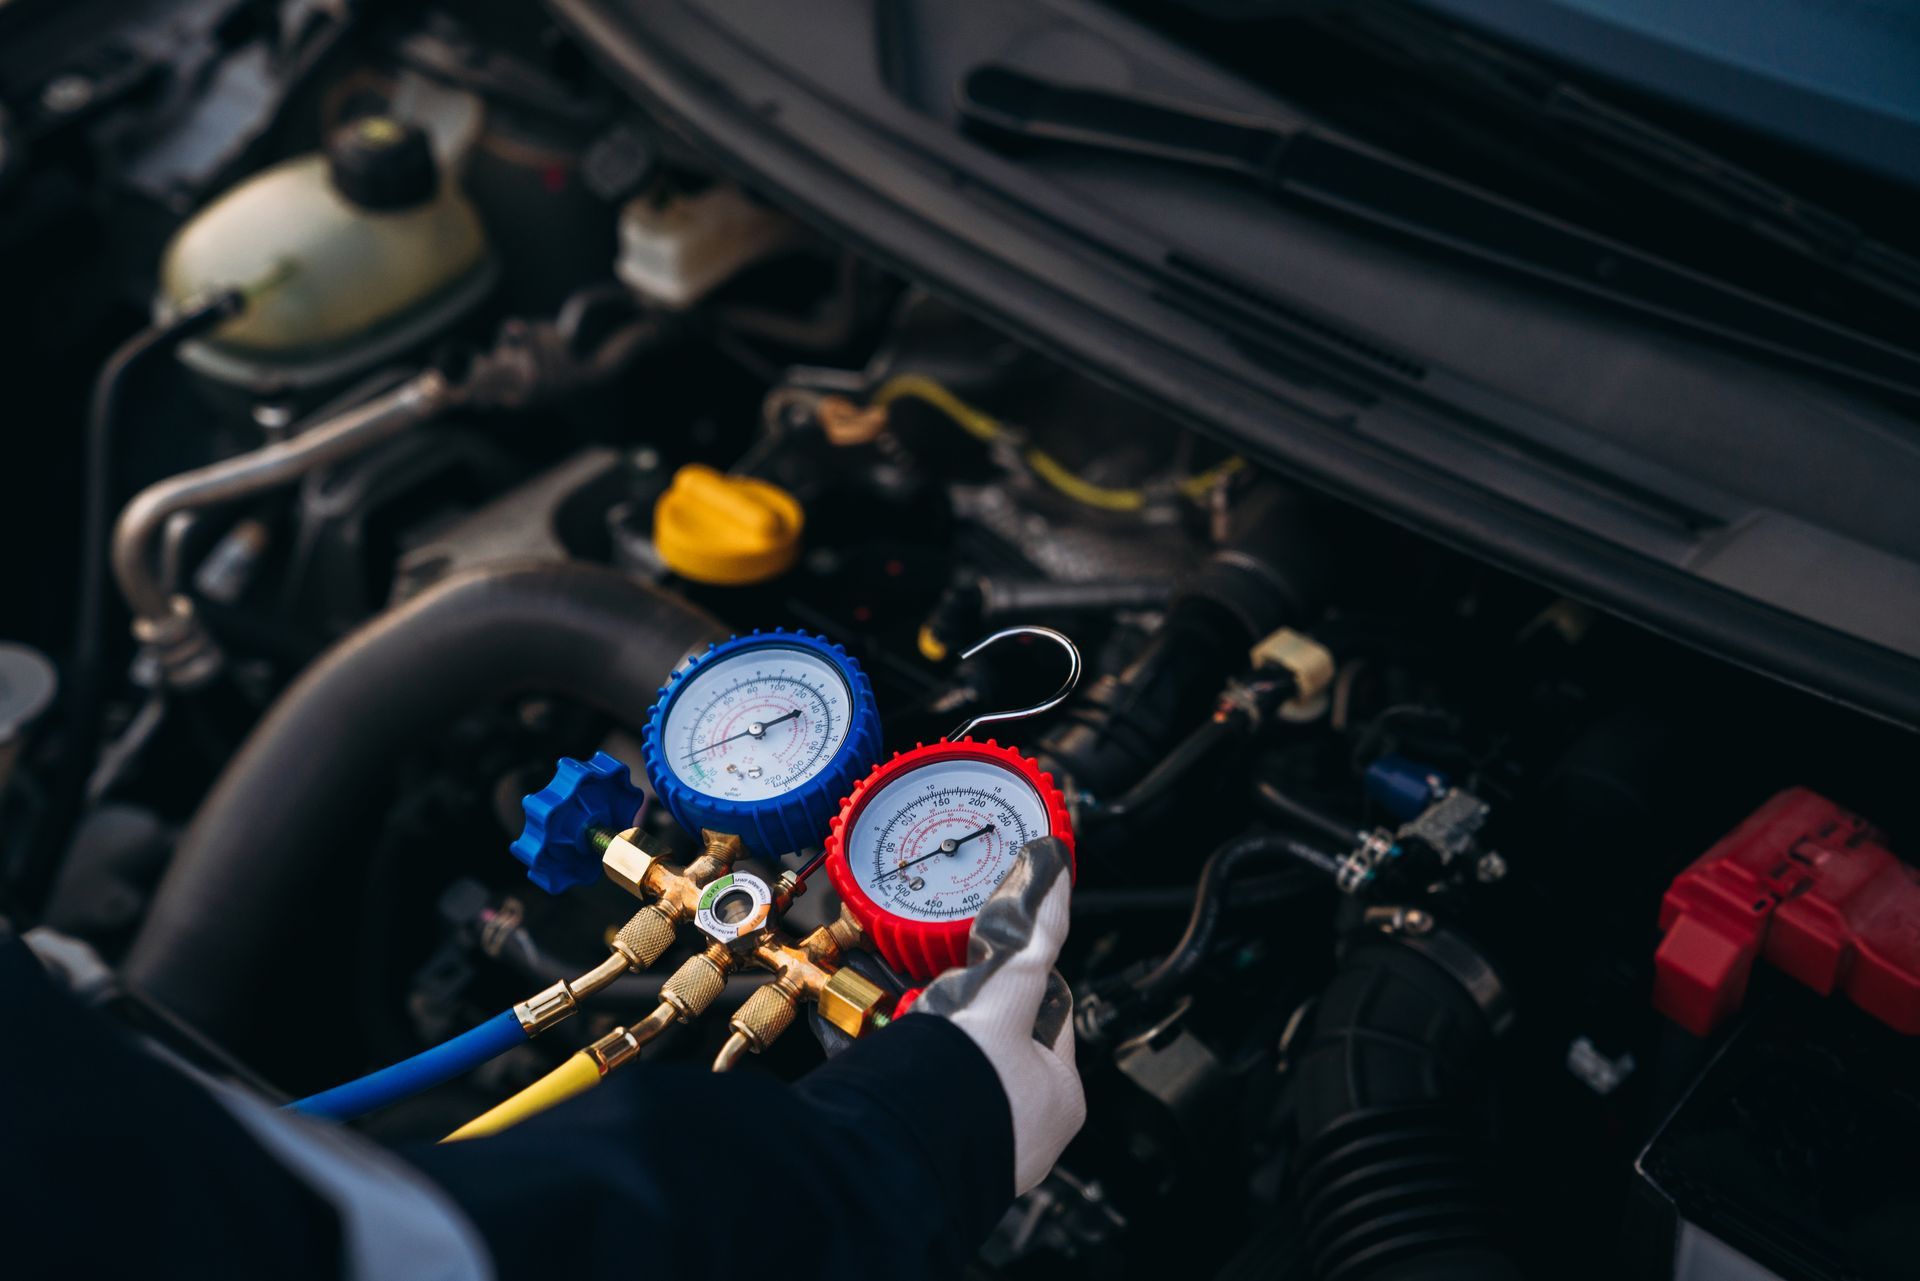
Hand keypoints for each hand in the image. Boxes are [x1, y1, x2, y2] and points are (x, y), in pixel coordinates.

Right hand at [907, 836, 1083, 1193]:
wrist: (903, 1154)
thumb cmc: (969, 1086)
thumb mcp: (1010, 987)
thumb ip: (1032, 930)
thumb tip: (1053, 870)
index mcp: (1062, 1094)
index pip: (1050, 1014)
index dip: (1021, 977)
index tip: (994, 957)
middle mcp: (1026, 1128)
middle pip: (998, 1041)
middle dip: (967, 1009)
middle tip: (937, 982)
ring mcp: (977, 1144)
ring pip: (955, 1067)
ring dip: (931, 1036)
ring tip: (905, 1007)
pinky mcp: (928, 1151)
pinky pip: (919, 1092)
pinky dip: (902, 1067)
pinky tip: (883, 1047)